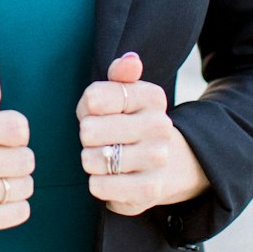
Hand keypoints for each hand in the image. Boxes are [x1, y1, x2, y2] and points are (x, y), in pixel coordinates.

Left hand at [77, 52, 206, 215]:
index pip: (94, 97)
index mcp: (152, 97)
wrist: (165, 164)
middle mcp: (159, 126)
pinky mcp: (148, 190)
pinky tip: (110, 177)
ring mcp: (156, 159)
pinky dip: (97, 183)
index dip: (87, 107)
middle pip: (90, 130)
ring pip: (93, 159)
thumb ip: (120, 75)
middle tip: (99, 138)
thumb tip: (130, 61)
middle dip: (87, 135)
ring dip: (90, 160)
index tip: (97, 111)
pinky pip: (100, 186)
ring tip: (104, 157)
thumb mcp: (124, 93)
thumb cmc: (129, 122)